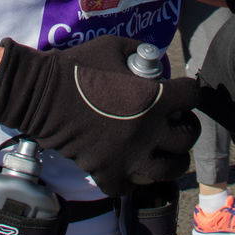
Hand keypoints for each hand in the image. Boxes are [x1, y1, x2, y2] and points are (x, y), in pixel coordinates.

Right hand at [0, 35, 199, 196]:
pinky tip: (132, 168)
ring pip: (169, 169)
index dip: (189, 91)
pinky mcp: (107, 172)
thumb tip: (155, 62)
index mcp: (154, 99)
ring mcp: (129, 156)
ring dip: (172, 159)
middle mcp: (148, 131)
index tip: (183, 91)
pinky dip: (134, 179)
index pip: (192, 96)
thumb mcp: (114, 47)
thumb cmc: (78, 66)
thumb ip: (140, 52)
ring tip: (167, 152)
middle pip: (187, 137)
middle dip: (188, 127)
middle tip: (180, 123)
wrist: (42, 93)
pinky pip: (130, 186)